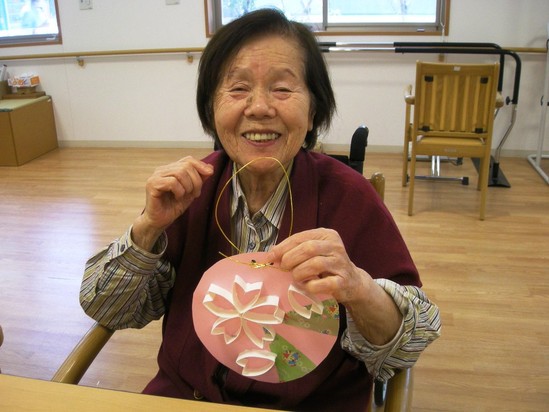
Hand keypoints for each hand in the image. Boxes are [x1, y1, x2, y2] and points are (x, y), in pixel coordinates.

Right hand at [132, 156, 213, 249]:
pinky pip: (172, 182)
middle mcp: (162, 170)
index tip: (210, 173)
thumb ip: (199, 179)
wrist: (161, 221)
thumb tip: (210, 167)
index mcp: (170, 169)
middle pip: (186, 165)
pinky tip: (177, 197)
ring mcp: (156, 176)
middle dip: (196, 180)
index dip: (200, 165)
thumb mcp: (191, 191)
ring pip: (180, 172)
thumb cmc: (173, 206)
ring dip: (188, 186)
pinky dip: (179, 191)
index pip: (188, 159)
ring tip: (185, 196)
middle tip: (195, 193)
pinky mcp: (152, 185)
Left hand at [268, 228, 402, 344]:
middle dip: (291, 259)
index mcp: (327, 235)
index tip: (271, 257)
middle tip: (283, 268)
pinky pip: (322, 284)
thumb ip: (296, 250)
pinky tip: (307, 286)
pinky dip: (310, 286)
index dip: (283, 247)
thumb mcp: (314, 253)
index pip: (301, 237)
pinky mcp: (343, 281)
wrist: (352, 283)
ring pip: (315, 264)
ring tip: (296, 277)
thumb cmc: (327, 266)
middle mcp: (335, 246)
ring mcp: (341, 264)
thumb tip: (272, 254)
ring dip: (299, 272)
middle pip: (308, 248)